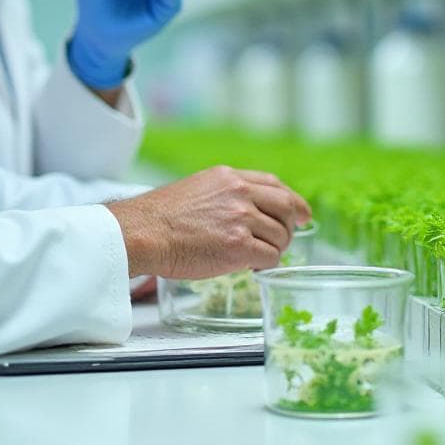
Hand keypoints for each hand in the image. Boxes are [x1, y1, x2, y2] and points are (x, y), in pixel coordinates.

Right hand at [105, 167, 312, 279]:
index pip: (274, 184)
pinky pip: (271, 257)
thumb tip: (246, 210)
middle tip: (284, 240)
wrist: (143, 233)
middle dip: (292, 226)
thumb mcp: (197, 188)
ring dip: (275, 249)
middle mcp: (240, 194)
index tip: (300, 213)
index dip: (292, 200)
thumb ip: (225, 194)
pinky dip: (266, 264)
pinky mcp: (239, 246)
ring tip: (258, 257)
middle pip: (287, 207)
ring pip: (281, 236)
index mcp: (230, 178)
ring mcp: (241, 219)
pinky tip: (253, 267)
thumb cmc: (160, 218)